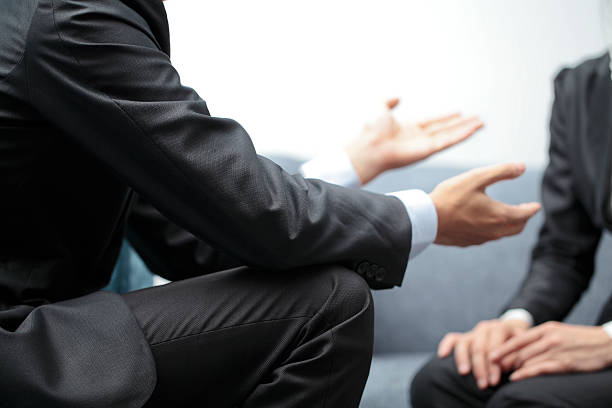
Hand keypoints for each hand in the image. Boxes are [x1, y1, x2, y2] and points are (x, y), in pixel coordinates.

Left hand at [346, 98, 482, 184]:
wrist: (369, 147)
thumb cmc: (371, 131)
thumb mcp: (380, 109)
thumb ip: (389, 102)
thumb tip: (397, 96)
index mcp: (408, 129)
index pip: (432, 122)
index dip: (446, 118)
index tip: (459, 113)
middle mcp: (419, 138)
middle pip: (445, 129)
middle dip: (461, 124)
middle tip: (477, 119)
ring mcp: (425, 145)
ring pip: (450, 135)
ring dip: (466, 129)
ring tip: (481, 123)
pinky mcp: (429, 150)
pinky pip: (449, 141)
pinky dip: (462, 135)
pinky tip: (474, 129)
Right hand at [430, 163, 541, 245]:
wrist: (426, 219)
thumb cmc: (450, 197)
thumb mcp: (476, 177)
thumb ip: (501, 171)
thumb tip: (522, 167)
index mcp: (500, 215)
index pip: (524, 214)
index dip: (532, 209)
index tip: (536, 205)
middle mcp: (493, 231)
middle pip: (516, 228)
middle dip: (523, 219)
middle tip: (524, 211)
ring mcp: (480, 238)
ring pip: (501, 235)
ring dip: (508, 226)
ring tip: (505, 217)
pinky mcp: (467, 242)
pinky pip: (486, 238)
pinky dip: (492, 230)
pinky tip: (483, 223)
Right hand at [437, 319, 529, 388]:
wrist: (514, 333)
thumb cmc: (520, 346)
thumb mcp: (523, 349)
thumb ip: (516, 355)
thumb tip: (505, 366)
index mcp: (502, 327)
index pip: (494, 346)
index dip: (494, 365)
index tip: (494, 381)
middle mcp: (486, 328)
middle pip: (479, 347)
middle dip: (480, 368)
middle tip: (482, 384)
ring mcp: (474, 332)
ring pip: (464, 343)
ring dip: (463, 359)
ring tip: (464, 373)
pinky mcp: (464, 336)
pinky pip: (452, 338)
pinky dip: (446, 345)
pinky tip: (442, 355)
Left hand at [489, 322, 611, 380]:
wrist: (606, 344)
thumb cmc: (580, 340)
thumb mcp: (558, 332)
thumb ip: (541, 338)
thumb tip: (522, 348)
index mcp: (546, 329)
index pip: (518, 339)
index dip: (502, 348)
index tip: (490, 356)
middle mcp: (548, 337)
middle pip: (519, 351)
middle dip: (506, 362)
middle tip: (496, 370)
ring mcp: (556, 350)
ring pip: (527, 360)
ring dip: (514, 369)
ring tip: (504, 376)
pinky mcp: (564, 363)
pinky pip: (539, 369)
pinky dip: (525, 374)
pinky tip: (516, 379)